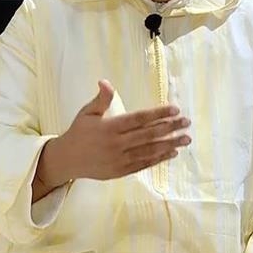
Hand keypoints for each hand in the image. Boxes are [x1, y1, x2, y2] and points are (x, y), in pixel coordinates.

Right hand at [37, 79, 190, 187]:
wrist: (66, 161)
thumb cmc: (79, 132)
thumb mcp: (87, 112)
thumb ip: (101, 98)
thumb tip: (105, 81)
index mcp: (110, 127)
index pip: (139, 119)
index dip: (158, 114)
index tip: (175, 109)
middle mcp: (116, 144)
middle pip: (149, 135)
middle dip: (170, 128)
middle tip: (187, 122)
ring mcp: (120, 159)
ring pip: (149, 151)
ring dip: (170, 145)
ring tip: (186, 139)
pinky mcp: (121, 171)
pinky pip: (144, 164)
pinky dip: (159, 159)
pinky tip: (172, 153)